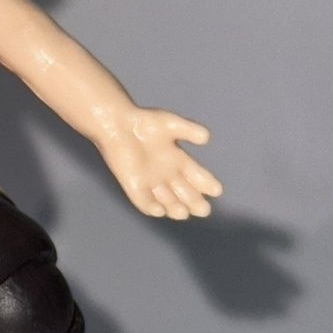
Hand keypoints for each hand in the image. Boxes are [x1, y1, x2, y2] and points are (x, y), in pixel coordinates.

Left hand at [97, 107, 222, 218]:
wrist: (116, 124)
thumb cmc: (143, 121)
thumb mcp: (170, 123)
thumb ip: (189, 130)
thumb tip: (206, 137)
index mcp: (179, 160)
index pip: (198, 177)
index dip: (207, 184)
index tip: (216, 190)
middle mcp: (167, 174)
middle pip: (186, 194)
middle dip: (195, 202)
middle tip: (203, 210)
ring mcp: (150, 181)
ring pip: (167, 201)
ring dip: (175, 208)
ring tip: (182, 211)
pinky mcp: (133, 185)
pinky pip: (143, 201)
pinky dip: (151, 207)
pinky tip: (159, 210)